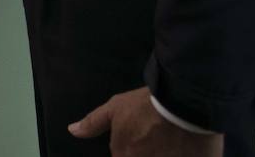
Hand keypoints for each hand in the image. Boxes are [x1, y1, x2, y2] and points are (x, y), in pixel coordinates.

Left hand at [70, 88, 222, 156]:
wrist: (182, 104)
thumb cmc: (145, 106)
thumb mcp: (115, 108)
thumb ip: (93, 123)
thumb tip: (72, 131)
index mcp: (123, 155)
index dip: (131, 149)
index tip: (141, 138)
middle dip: (147, 151)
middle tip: (155, 139)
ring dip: (161, 152)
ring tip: (168, 142)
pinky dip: (179, 154)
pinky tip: (182, 148)